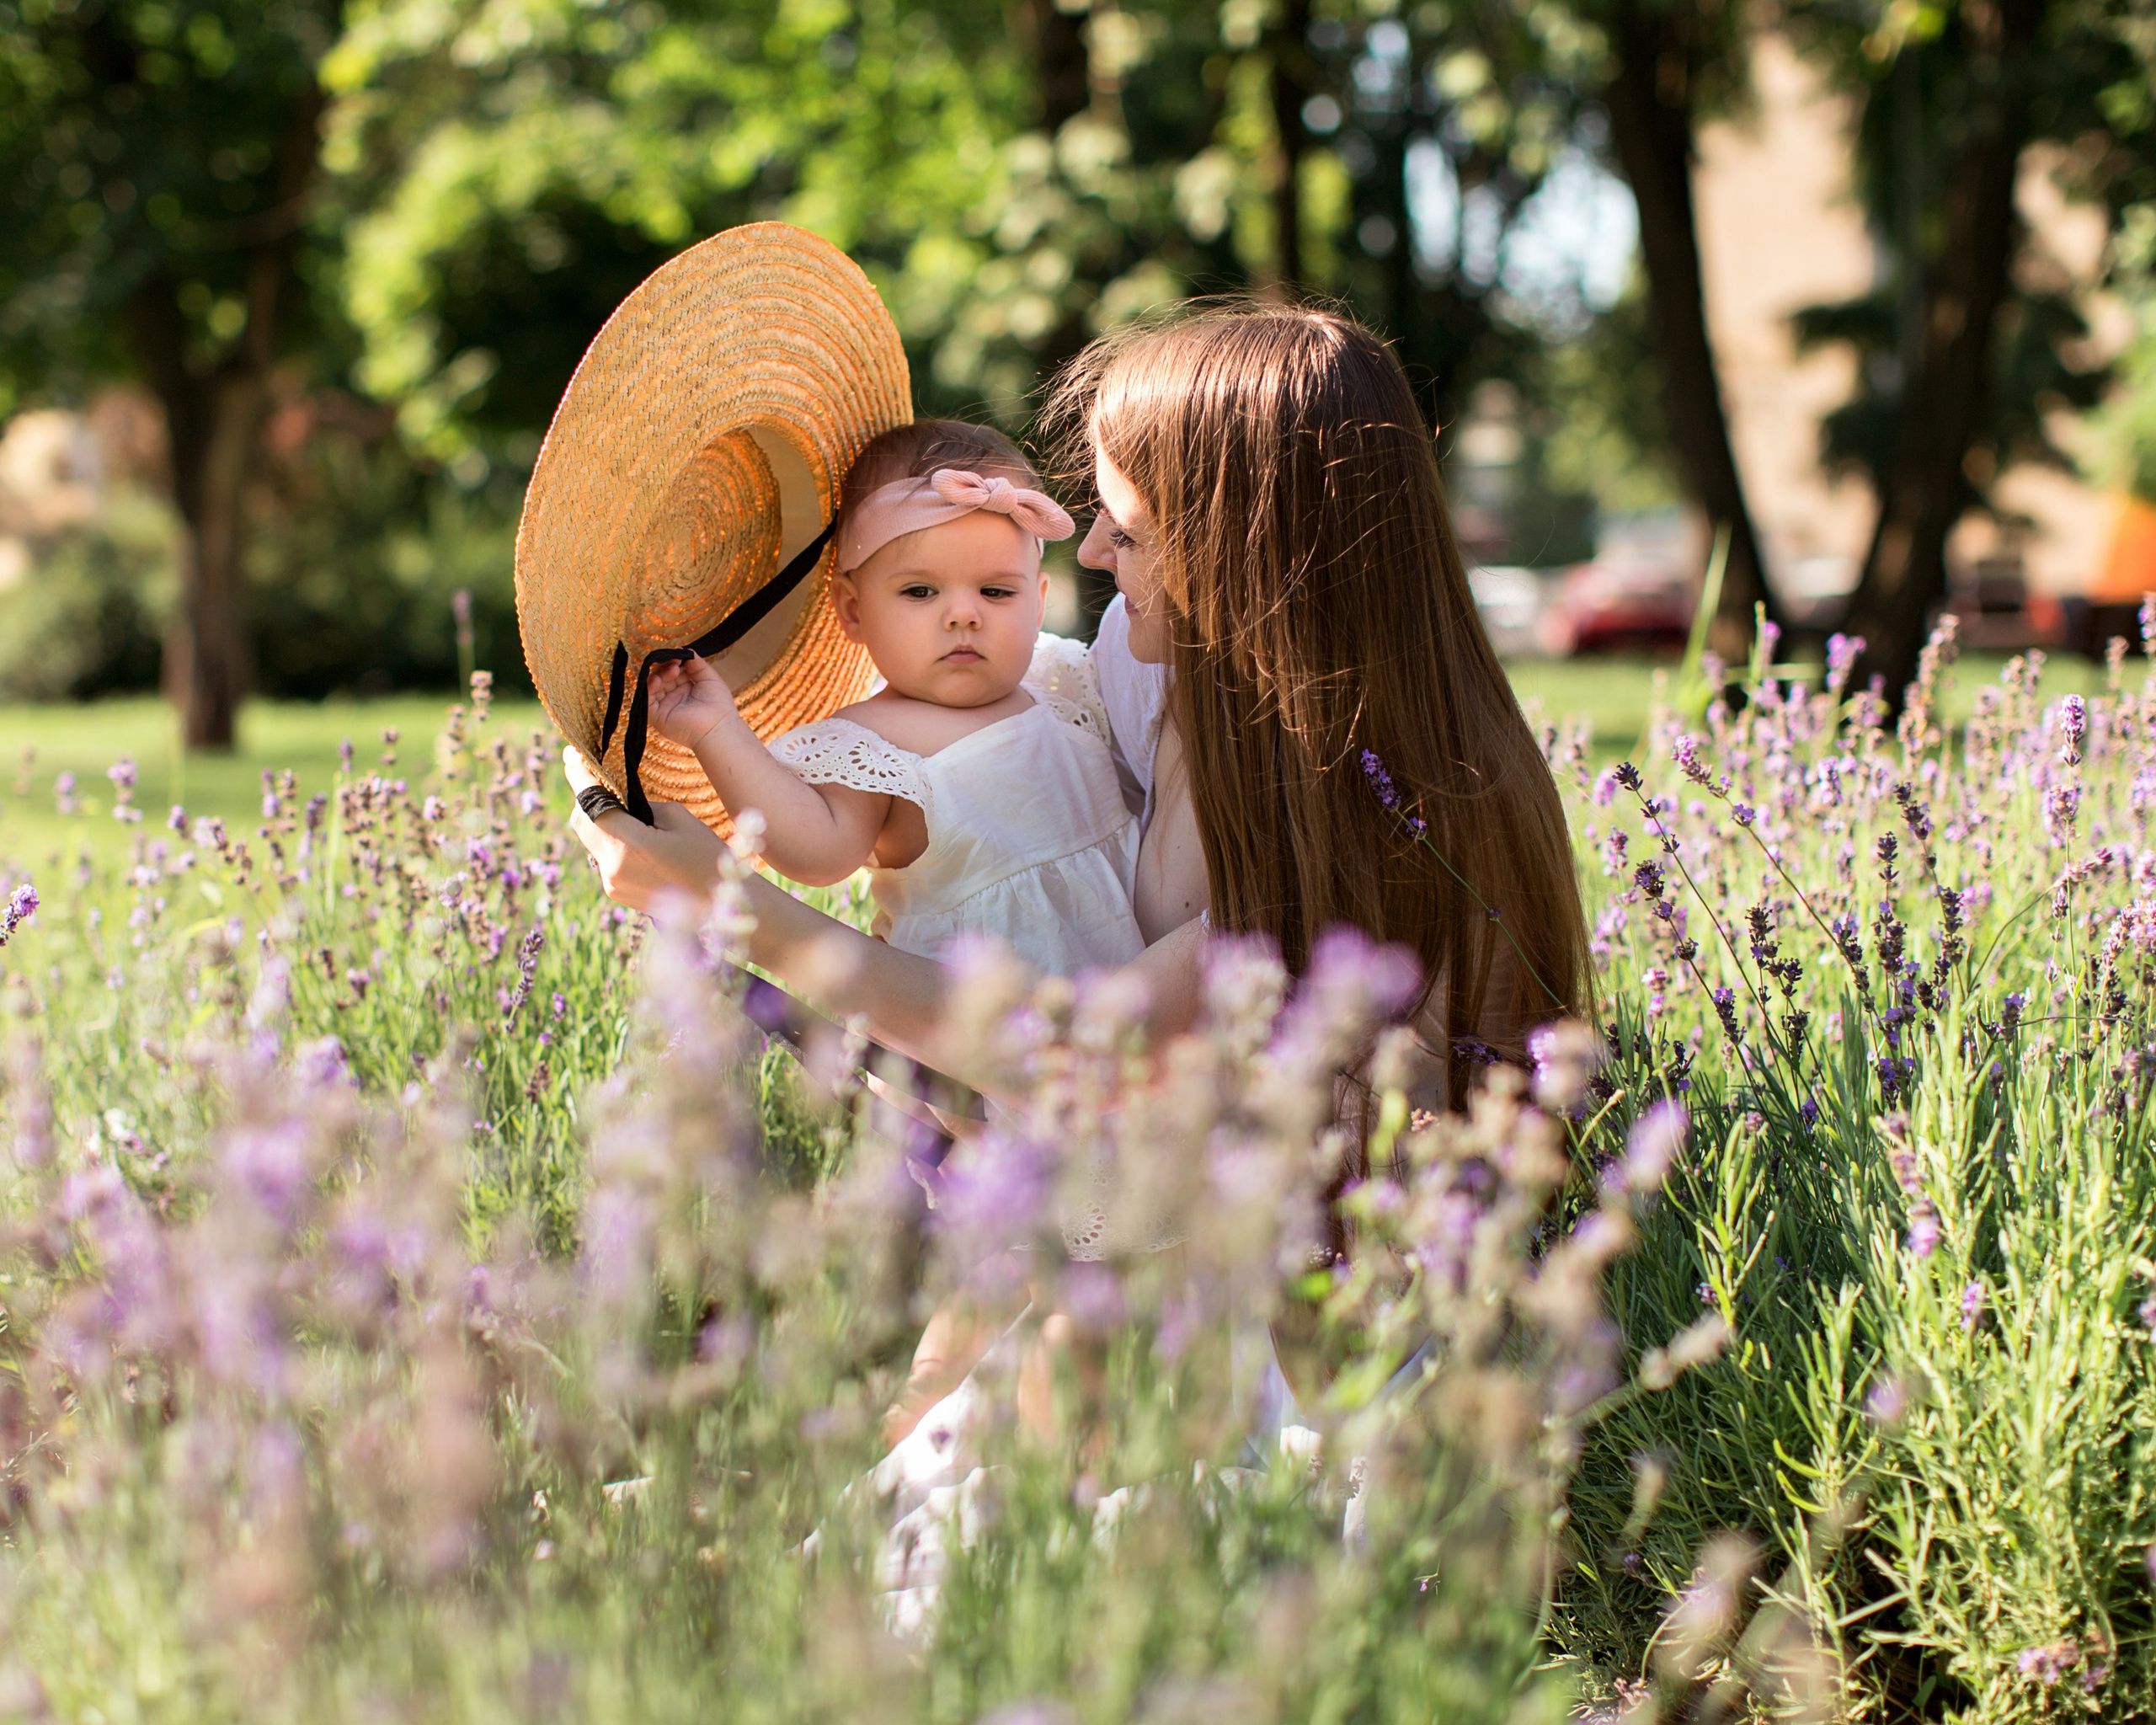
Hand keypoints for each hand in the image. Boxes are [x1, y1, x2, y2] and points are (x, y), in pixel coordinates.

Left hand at [563, 745, 724, 911]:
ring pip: (590, 839)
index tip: (572, 755)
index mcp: (631, 846)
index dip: (578, 776)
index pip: (592, 803)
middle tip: (593, 774)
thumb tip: (619, 800)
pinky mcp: (616, 892)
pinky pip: (602, 856)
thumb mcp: (679, 818)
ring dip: (597, 818)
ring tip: (615, 802)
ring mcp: (611, 883)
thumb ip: (641, 805)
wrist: (720, 904)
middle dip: (585, 797)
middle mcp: (613, 867)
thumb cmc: (708, 857)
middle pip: (582, 822)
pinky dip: (608, 839)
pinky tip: (628, 832)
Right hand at [645, 652, 740, 750]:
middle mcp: (673, 697)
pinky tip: (657, 681)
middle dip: (665, 667)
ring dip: (658, 675)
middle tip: (675, 664)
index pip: (672, 671)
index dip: (672, 662)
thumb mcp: (709, 677)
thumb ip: (696, 663)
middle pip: (660, 676)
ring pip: (652, 686)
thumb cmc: (719, 705)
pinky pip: (645, 700)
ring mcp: (664, 706)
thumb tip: (684, 650)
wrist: (718, 727)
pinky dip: (648, 688)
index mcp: (685, 689)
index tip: (678, 656)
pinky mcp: (657, 716)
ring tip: (672, 671)